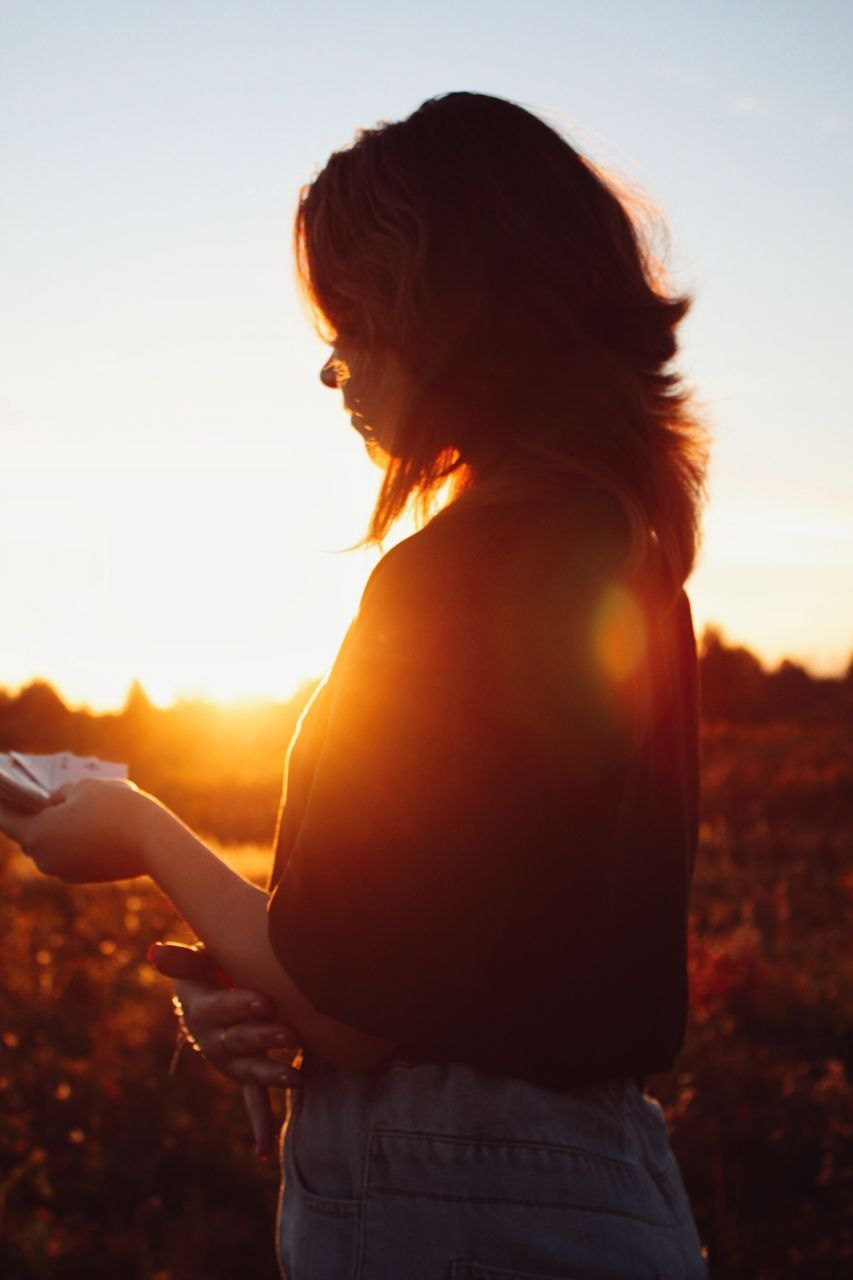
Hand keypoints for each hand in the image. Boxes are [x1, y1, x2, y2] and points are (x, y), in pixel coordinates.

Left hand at [0, 777, 171, 882]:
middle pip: (29, 834)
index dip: (2, 802)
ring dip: (56, 827)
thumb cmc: (117, 808)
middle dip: (31, 814)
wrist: (155, 842)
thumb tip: (57, 802)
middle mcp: (45, 859)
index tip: (1, 792)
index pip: (4, 819)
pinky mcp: (87, 877)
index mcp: (36, 835)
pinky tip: (88, 821)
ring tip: (63, 804)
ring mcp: (66, 872)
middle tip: (32, 794)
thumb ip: (63, 793)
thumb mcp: (85, 787)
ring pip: (52, 844)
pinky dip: (74, 839)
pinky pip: (71, 854)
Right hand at [149, 942, 301, 1158]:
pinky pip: (251, 1100)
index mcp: (202, 1010)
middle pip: (239, 1041)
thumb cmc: (207, 972)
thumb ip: (181, 959)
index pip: (222, 1009)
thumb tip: (155, 951)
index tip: (264, 1002)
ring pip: (250, 1070)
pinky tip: (264, 1152)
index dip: (241, 1006)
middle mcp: (214, 1040)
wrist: (206, 1000)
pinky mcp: (243, 1072)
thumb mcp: (196, 963)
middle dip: (264, 1039)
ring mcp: (230, 1060)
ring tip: (295, 1079)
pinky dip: (259, 1123)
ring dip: (271, 1076)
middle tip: (290, 1036)